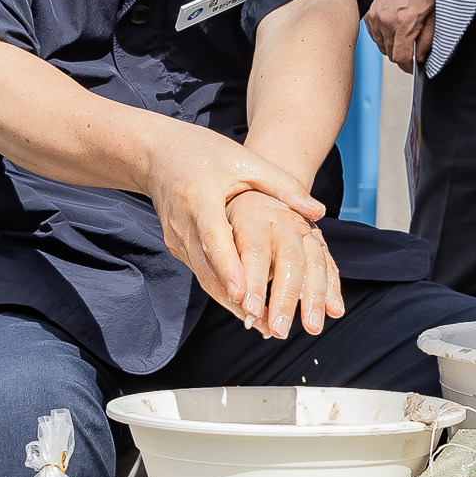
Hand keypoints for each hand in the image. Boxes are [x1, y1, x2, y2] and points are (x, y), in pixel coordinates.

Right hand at [143, 124, 327, 313]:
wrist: (157, 155)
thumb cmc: (204, 153)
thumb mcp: (244, 161)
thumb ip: (281, 185)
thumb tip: (318, 212)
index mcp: (200, 199)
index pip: (214, 239)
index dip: (230, 269)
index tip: (244, 294)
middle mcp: (184, 224)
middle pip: (209, 269)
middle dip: (235, 298)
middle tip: (264, 323)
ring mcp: (177, 239)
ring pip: (205, 277)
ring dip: (231, 302)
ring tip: (262, 323)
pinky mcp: (177, 247)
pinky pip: (201, 272)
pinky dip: (222, 290)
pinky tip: (246, 306)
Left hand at [223, 190, 343, 337]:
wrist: (250, 191)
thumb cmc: (226, 224)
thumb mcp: (216, 242)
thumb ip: (227, 281)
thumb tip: (251, 319)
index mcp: (251, 215)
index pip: (254, 249)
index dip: (253, 280)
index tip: (251, 309)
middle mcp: (282, 218)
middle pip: (289, 258)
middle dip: (285, 297)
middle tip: (279, 330)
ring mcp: (304, 228)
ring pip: (314, 262)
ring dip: (315, 297)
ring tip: (311, 327)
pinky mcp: (317, 239)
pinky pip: (329, 265)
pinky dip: (332, 289)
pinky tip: (335, 311)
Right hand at [363, 0, 434, 73]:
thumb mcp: (433, 13)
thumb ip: (427, 39)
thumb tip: (422, 56)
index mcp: (403, 23)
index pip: (401, 58)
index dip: (408, 66)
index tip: (412, 66)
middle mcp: (385, 21)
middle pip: (389, 53)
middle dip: (401, 54)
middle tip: (411, 46)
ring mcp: (373, 16)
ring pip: (380, 44)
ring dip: (391, 44)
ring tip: (402, 32)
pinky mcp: (367, 11)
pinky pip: (373, 32)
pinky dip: (382, 33)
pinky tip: (392, 24)